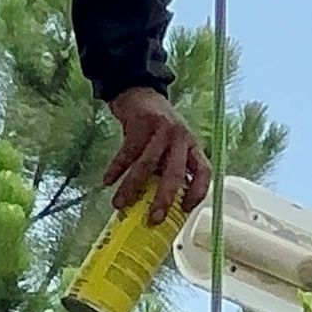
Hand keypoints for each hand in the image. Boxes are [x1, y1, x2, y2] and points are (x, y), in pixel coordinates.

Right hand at [104, 86, 209, 224]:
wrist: (140, 93)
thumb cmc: (156, 128)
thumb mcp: (170, 146)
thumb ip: (168, 169)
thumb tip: (158, 203)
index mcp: (192, 146)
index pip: (204, 172)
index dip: (198, 192)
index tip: (184, 210)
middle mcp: (181, 138)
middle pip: (175, 173)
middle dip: (163, 199)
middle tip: (152, 218)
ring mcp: (161, 130)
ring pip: (147, 165)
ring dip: (131, 187)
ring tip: (119, 204)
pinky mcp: (141, 124)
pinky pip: (127, 153)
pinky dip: (116, 169)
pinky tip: (107, 181)